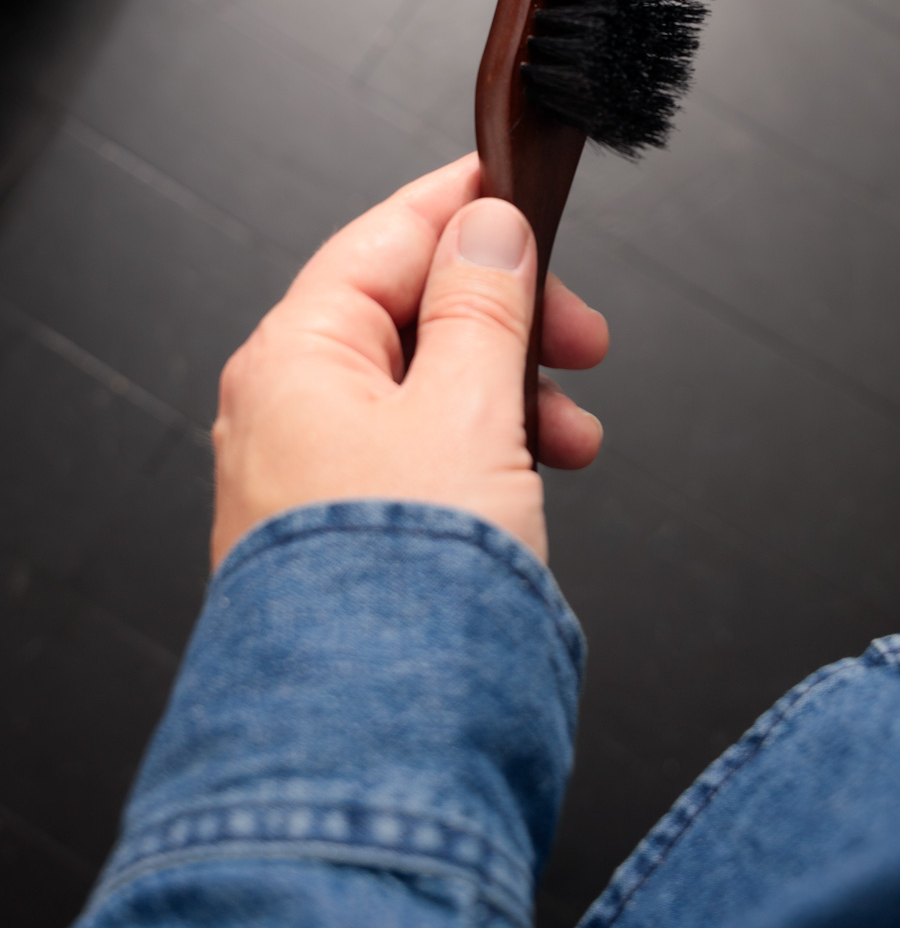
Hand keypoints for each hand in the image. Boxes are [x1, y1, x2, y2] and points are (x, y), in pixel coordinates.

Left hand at [211, 154, 606, 568]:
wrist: (370, 740)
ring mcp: (308, 472)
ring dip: (509, 393)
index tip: (522, 187)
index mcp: (296, 355)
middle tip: (584, 338)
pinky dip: (482, 448)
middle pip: (410, 314)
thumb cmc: (401, 584)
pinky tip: (533, 476)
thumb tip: (487, 225)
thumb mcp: (466, 410)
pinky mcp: (342, 529)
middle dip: (509, 322)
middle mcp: (286, 406)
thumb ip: (483, 304)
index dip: (463, 208)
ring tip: (571, 438)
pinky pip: (417, 452)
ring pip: (425, 388)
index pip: (383, 238)